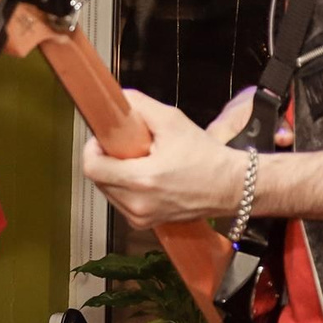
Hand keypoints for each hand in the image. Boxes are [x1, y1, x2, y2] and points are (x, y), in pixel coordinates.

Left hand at [81, 89, 255, 229]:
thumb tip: (115, 99)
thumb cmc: (206, 156)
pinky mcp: (144, 223)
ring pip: (107, 190)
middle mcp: (138, 204)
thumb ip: (138, 105)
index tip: (105, 139)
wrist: (230, 185)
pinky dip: (125, 187)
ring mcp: (140, 217)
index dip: (93, 149)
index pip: (92, 167)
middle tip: (128, 147)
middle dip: (106, 159)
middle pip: (97, 178)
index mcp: (142, 180)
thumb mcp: (172, 120)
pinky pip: (120, 201)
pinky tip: (146, 177)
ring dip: (115, 173)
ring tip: (141, 162)